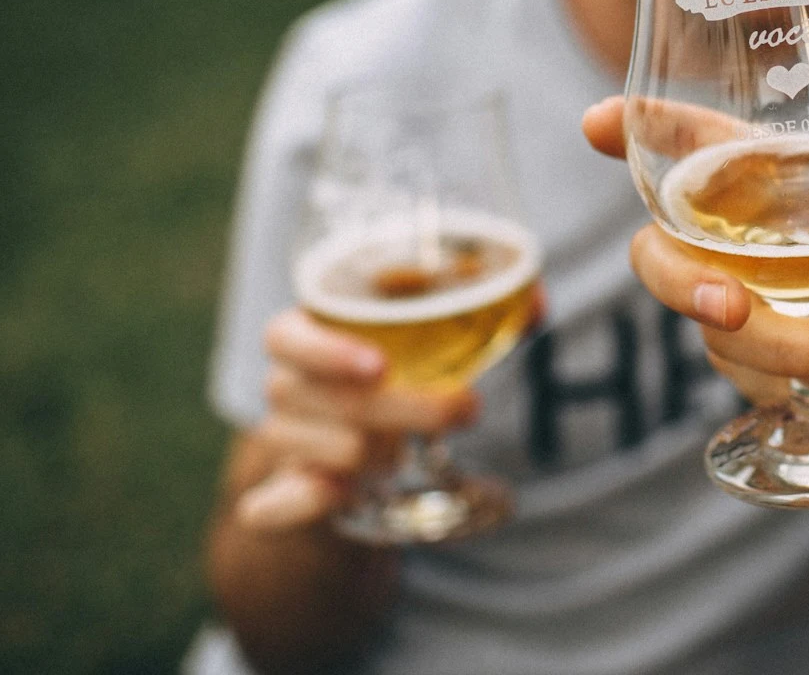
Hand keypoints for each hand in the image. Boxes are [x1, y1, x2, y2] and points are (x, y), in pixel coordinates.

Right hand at [232, 308, 477, 530]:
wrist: (359, 457)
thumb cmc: (396, 381)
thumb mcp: (427, 344)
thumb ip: (483, 314)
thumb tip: (537, 302)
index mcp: (304, 337)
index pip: (284, 336)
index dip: (327, 350)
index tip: (380, 365)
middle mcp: (285, 387)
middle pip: (328, 398)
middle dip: (406, 408)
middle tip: (463, 408)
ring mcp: (281, 443)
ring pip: (331, 450)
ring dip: (383, 453)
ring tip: (406, 449)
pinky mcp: (282, 495)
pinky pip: (271, 506)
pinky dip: (306, 501)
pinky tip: (343, 494)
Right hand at [582, 97, 808, 401]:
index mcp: (767, 183)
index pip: (688, 143)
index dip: (637, 128)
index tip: (598, 120)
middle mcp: (734, 246)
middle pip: (662, 259)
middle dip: (686, 285)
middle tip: (731, 310)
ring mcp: (739, 316)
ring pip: (728, 338)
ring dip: (799, 348)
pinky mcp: (762, 378)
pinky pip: (780, 388)